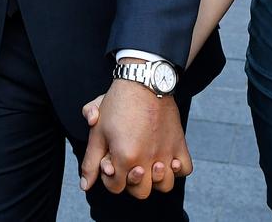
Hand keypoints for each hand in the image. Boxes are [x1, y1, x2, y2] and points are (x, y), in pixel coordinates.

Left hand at [80, 80, 191, 198]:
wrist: (143, 79)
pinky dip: (179, 168)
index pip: (116, 187)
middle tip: (129, 164)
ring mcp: (166, 151)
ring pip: (165, 185)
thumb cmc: (118, 103)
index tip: (111, 161)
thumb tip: (85, 185)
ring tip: (150, 165)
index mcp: (125, 157)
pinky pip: (186, 168)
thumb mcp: (98, 130)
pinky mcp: (179, 142)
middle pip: (142, 192)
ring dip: (156, 180)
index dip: (110, 176)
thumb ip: (90, 161)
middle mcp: (147, 158)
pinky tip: (169, 160)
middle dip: (132, 182)